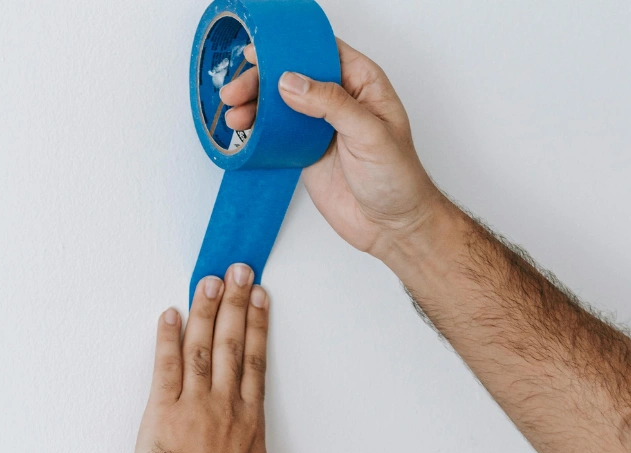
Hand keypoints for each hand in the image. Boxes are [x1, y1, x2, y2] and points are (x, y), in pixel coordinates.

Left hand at [134, 264, 349, 452]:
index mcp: (250, 424)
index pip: (257, 362)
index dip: (259, 326)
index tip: (260, 298)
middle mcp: (225, 408)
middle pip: (233, 344)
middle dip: (236, 302)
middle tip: (238, 270)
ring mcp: (192, 409)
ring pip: (201, 348)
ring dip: (206, 311)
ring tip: (209, 280)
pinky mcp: (161, 418)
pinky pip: (164, 369)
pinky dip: (166, 340)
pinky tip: (169, 315)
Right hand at [220, 39, 443, 258]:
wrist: (391, 226)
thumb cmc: (398, 178)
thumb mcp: (369, 135)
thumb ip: (332, 104)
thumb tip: (292, 82)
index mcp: (362, 83)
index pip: (322, 51)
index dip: (290, 47)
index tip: (260, 52)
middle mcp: (339, 99)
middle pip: (293, 75)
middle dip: (261, 79)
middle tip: (236, 90)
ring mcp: (319, 125)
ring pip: (279, 103)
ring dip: (254, 105)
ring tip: (233, 113)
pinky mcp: (304, 150)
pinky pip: (275, 132)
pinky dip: (256, 130)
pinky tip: (242, 130)